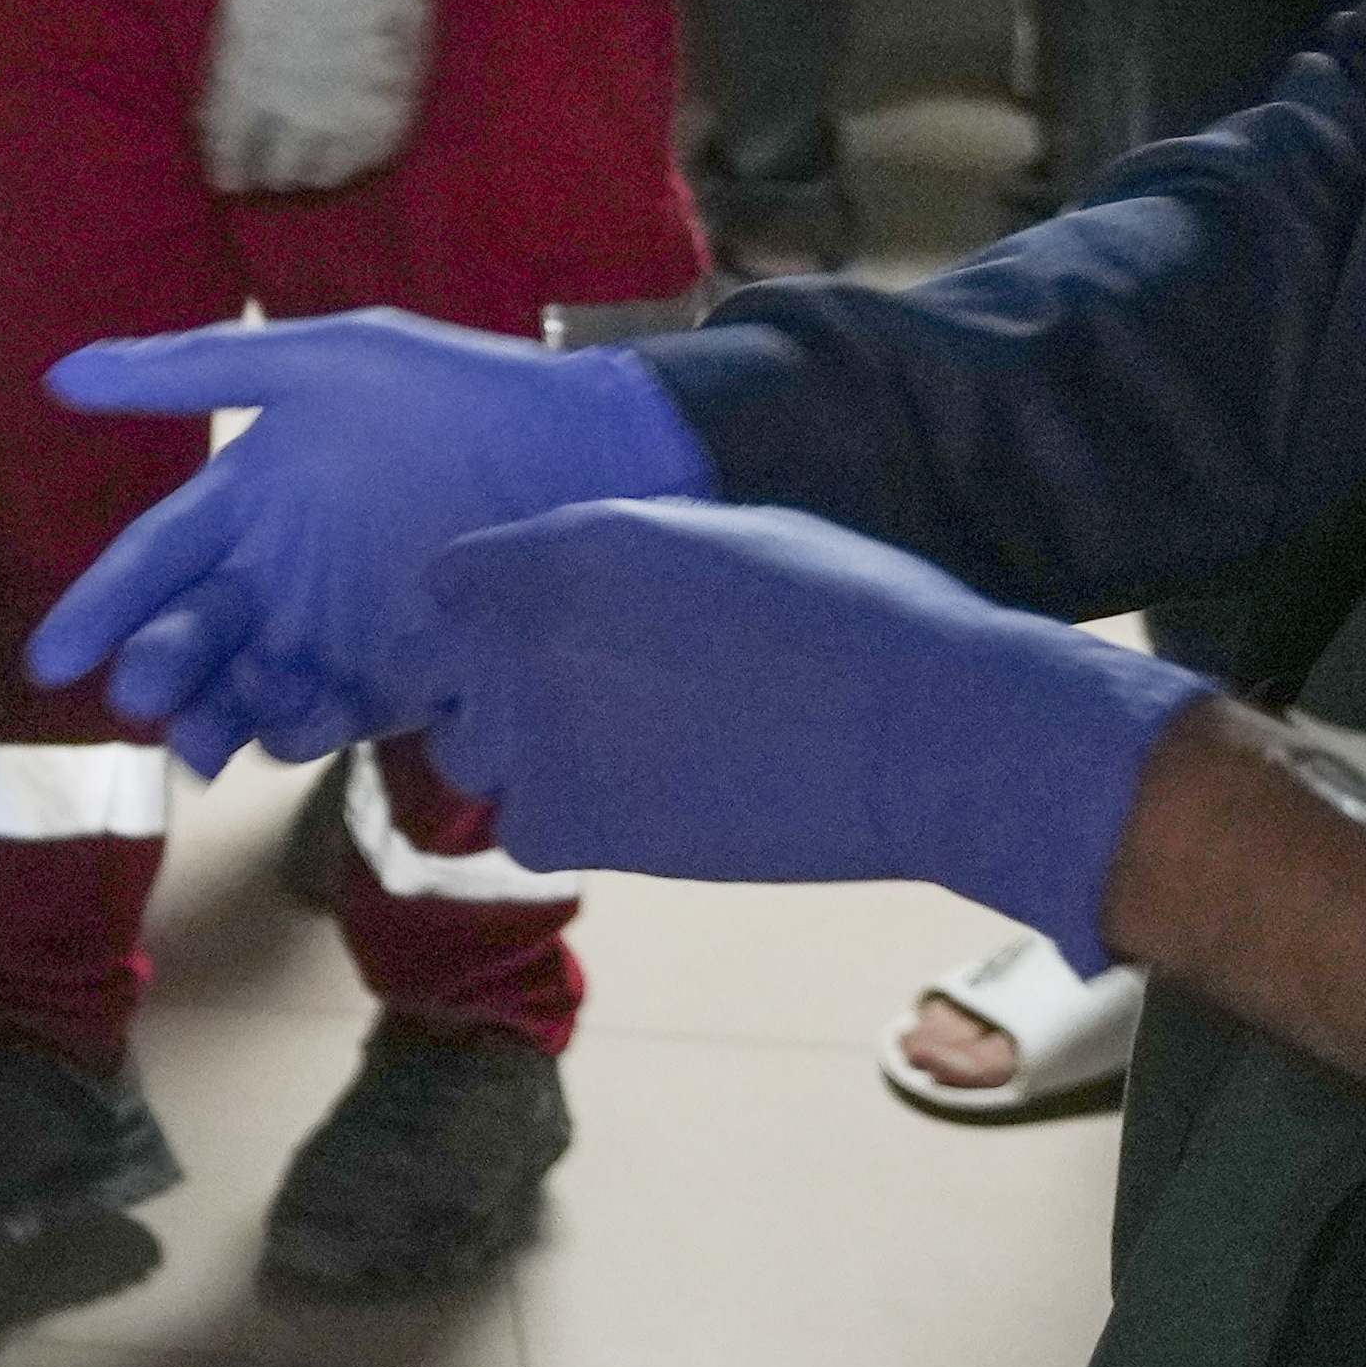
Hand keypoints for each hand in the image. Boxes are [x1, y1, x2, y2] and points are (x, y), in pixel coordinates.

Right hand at [30, 308, 708, 760]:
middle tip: (139, 692)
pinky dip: (298, 729)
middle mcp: (283, 573)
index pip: (155, 560)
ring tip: (199, 733)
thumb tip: (60, 376)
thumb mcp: (328, 361)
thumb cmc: (462, 396)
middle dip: (157, 669)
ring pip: (246, 690)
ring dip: (211, 715)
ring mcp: (339, 631)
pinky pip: (330, 717)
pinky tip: (291, 724)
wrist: (599, 455)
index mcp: (254, 494)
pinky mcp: (404, 678)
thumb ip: (199, 368)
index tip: (51, 660)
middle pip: (191, 636)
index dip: (100, 608)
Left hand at [193, 0, 470, 194]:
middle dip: (267, 174)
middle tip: (267, 175)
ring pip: (322, 173)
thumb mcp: (237, 9)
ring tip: (304, 170)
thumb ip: (229, 66)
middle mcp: (294, 105)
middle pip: (276, 168)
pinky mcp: (391, 104)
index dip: (227, 169)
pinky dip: (354, 162)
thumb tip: (218, 114)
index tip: (228, 182)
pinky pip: (371, 157)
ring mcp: (345, 108)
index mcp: (247, 80)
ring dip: (308, 173)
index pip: (231, 146)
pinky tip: (346, 156)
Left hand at [409, 500, 1211, 959]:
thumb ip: (618, 556)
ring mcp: (535, 733)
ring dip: (521, 760)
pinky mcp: (572, 824)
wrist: (927, 730)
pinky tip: (645, 814)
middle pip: (437, 670)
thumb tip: (583, 580)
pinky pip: (525, 830)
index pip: (449, 582)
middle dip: (482, 687)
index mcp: (562, 547)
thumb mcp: (721, 536)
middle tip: (565, 712)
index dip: (484, 615)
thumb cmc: (858, 615)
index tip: (526, 642)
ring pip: (470, 756)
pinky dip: (569, 828)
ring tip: (618, 764)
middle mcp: (522, 634)